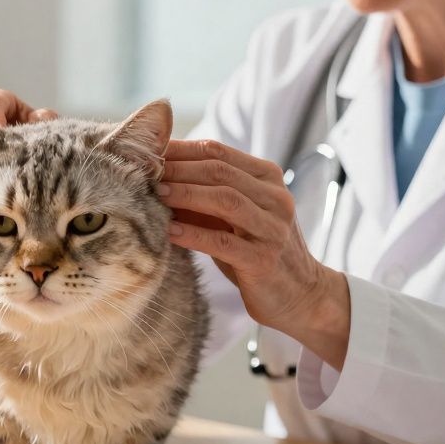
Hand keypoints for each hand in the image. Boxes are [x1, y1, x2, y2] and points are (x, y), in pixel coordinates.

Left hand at [158, 139, 351, 369]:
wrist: (300, 294)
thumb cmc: (255, 249)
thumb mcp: (233, 216)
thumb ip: (205, 193)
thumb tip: (155, 174)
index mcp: (267, 178)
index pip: (218, 152)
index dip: (180, 149)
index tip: (147, 152)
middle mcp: (275, 198)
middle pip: (220, 171)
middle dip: (178, 169)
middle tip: (144, 171)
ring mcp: (272, 228)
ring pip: (225, 200)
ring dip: (185, 194)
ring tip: (155, 194)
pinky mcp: (264, 260)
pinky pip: (223, 242)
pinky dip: (193, 234)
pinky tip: (168, 231)